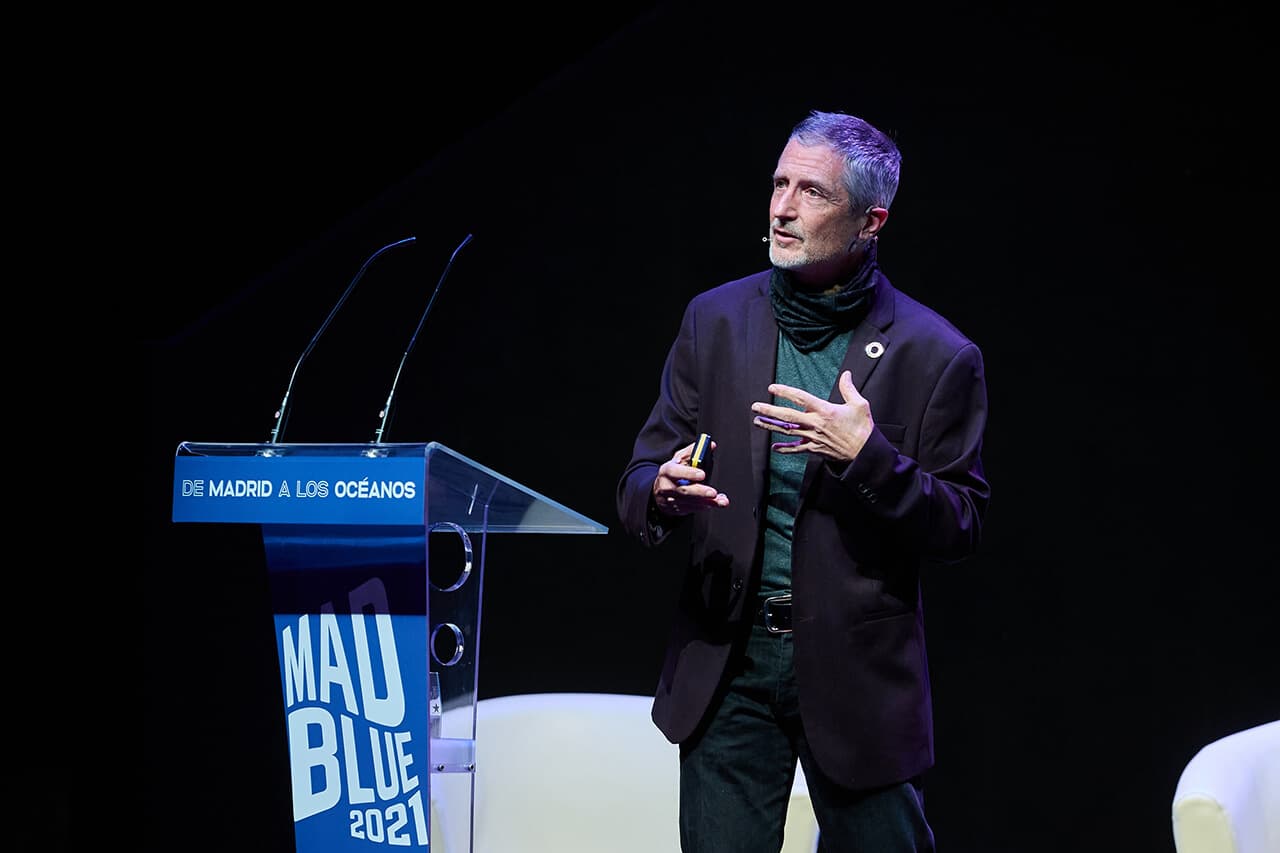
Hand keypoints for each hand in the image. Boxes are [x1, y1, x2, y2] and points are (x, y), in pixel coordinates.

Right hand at [652, 439, 728, 514]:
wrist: (659, 490)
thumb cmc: (672, 473)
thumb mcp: (679, 459)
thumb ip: (694, 451)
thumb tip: (710, 445)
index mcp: (666, 471)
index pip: (675, 472)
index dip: (688, 473)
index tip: (702, 474)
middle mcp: (666, 486)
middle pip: (683, 490)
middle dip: (700, 492)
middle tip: (713, 492)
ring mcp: (670, 500)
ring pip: (690, 502)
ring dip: (707, 502)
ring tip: (720, 500)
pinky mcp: (676, 509)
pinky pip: (691, 509)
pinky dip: (704, 507)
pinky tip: (714, 503)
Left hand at [751, 370, 872, 461]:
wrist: (864, 453)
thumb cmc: (862, 428)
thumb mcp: (859, 404)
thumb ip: (848, 389)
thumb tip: (846, 374)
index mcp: (825, 410)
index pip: (800, 398)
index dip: (785, 392)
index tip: (772, 388)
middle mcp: (815, 424)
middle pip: (787, 416)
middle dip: (769, 410)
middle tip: (755, 406)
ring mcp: (813, 438)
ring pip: (788, 431)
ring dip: (771, 426)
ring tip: (757, 421)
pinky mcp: (814, 449)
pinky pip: (796, 449)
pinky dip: (784, 448)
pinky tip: (774, 447)